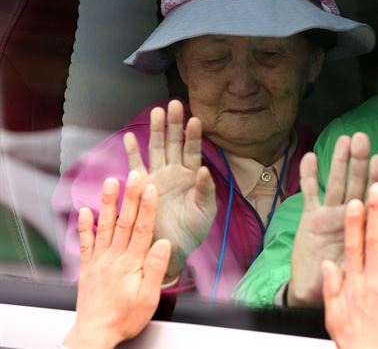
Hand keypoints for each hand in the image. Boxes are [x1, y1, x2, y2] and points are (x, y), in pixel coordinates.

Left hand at [64, 174, 170, 348]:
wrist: (95, 333)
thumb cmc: (124, 318)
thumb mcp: (148, 298)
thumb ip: (155, 269)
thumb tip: (163, 244)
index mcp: (131, 263)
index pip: (142, 229)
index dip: (147, 207)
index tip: (151, 188)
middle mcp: (113, 257)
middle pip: (124, 221)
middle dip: (130, 196)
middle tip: (134, 175)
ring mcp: (99, 260)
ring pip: (105, 226)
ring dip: (108, 203)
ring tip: (110, 183)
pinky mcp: (88, 267)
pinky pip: (85, 243)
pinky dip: (85, 226)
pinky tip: (85, 211)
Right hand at [123, 100, 215, 281]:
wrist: (172, 248)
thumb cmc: (194, 230)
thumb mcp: (206, 211)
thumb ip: (205, 190)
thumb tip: (205, 169)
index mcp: (192, 176)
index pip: (193, 150)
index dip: (194, 135)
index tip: (195, 119)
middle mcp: (174, 172)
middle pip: (174, 142)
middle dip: (174, 123)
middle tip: (174, 103)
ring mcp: (158, 177)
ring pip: (156, 148)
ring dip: (156, 130)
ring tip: (157, 110)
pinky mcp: (142, 186)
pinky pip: (136, 165)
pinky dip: (133, 152)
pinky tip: (129, 136)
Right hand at [288, 132, 377, 305]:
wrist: (316, 293)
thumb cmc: (349, 283)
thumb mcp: (372, 275)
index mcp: (365, 228)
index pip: (373, 200)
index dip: (376, 179)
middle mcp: (349, 217)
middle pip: (355, 184)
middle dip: (358, 161)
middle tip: (362, 139)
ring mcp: (329, 215)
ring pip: (334, 183)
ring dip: (338, 161)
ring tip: (343, 140)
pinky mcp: (310, 218)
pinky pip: (309, 194)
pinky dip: (308, 176)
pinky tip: (309, 157)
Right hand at [322, 183, 377, 348]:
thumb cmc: (353, 337)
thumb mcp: (332, 313)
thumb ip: (331, 286)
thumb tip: (328, 262)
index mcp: (353, 282)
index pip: (353, 246)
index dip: (355, 223)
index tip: (356, 202)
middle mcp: (373, 279)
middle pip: (374, 240)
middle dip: (377, 212)